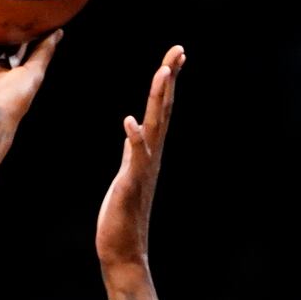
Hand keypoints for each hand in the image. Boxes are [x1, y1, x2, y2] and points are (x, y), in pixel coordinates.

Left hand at [94, 46, 185, 268]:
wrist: (122, 249)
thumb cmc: (121, 214)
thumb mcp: (127, 173)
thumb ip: (132, 151)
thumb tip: (134, 129)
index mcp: (148, 151)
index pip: (161, 109)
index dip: (168, 81)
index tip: (176, 55)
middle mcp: (151, 156)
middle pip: (163, 110)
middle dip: (169, 79)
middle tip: (179, 50)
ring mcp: (143, 169)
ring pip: (154, 127)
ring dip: (159, 100)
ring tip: (162, 72)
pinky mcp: (130, 185)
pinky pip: (134, 158)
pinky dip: (134, 139)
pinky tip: (130, 121)